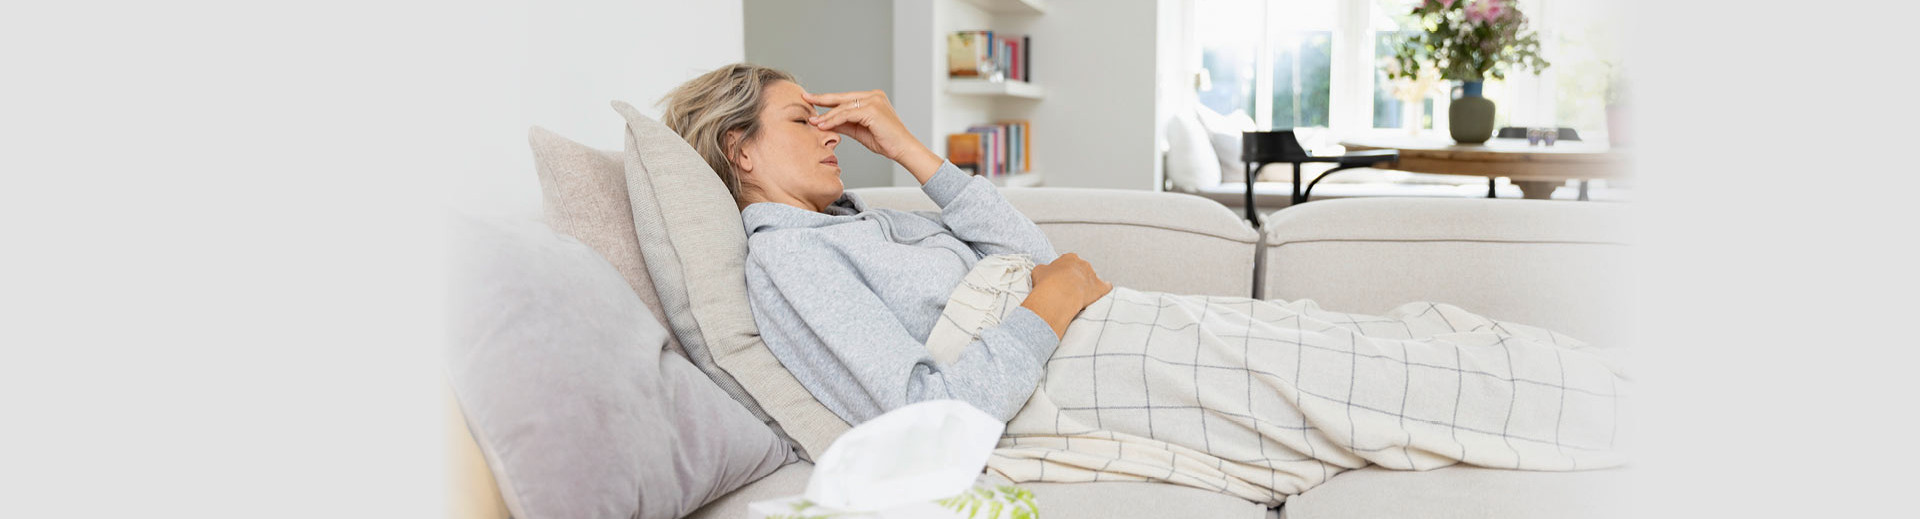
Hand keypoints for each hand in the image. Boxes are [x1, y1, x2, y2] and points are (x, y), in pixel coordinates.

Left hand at [803, 90, 942, 180]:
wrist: (903, 149)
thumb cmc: (885, 141)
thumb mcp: (859, 130)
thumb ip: (844, 123)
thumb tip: (825, 122)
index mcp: (872, 98)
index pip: (845, 98)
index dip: (828, 100)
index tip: (812, 101)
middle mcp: (873, 96)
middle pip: (842, 98)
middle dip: (822, 99)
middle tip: (805, 98)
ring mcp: (874, 101)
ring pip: (843, 107)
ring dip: (826, 116)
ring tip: (813, 122)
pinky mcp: (872, 110)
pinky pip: (847, 114)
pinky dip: (834, 120)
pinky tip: (823, 125)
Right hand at [1021, 253, 1112, 338]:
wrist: (1059, 294)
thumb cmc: (1047, 282)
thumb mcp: (1038, 271)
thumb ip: (1044, 269)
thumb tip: (1045, 271)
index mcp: (1069, 257)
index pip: (1067, 262)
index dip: (1062, 273)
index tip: (1058, 281)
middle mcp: (1083, 263)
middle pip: (1080, 270)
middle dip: (1075, 278)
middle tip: (1067, 289)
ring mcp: (1093, 275)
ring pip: (1091, 279)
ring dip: (1087, 285)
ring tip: (1078, 296)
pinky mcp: (1100, 287)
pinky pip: (1106, 287)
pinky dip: (1104, 290)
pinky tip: (1100, 294)